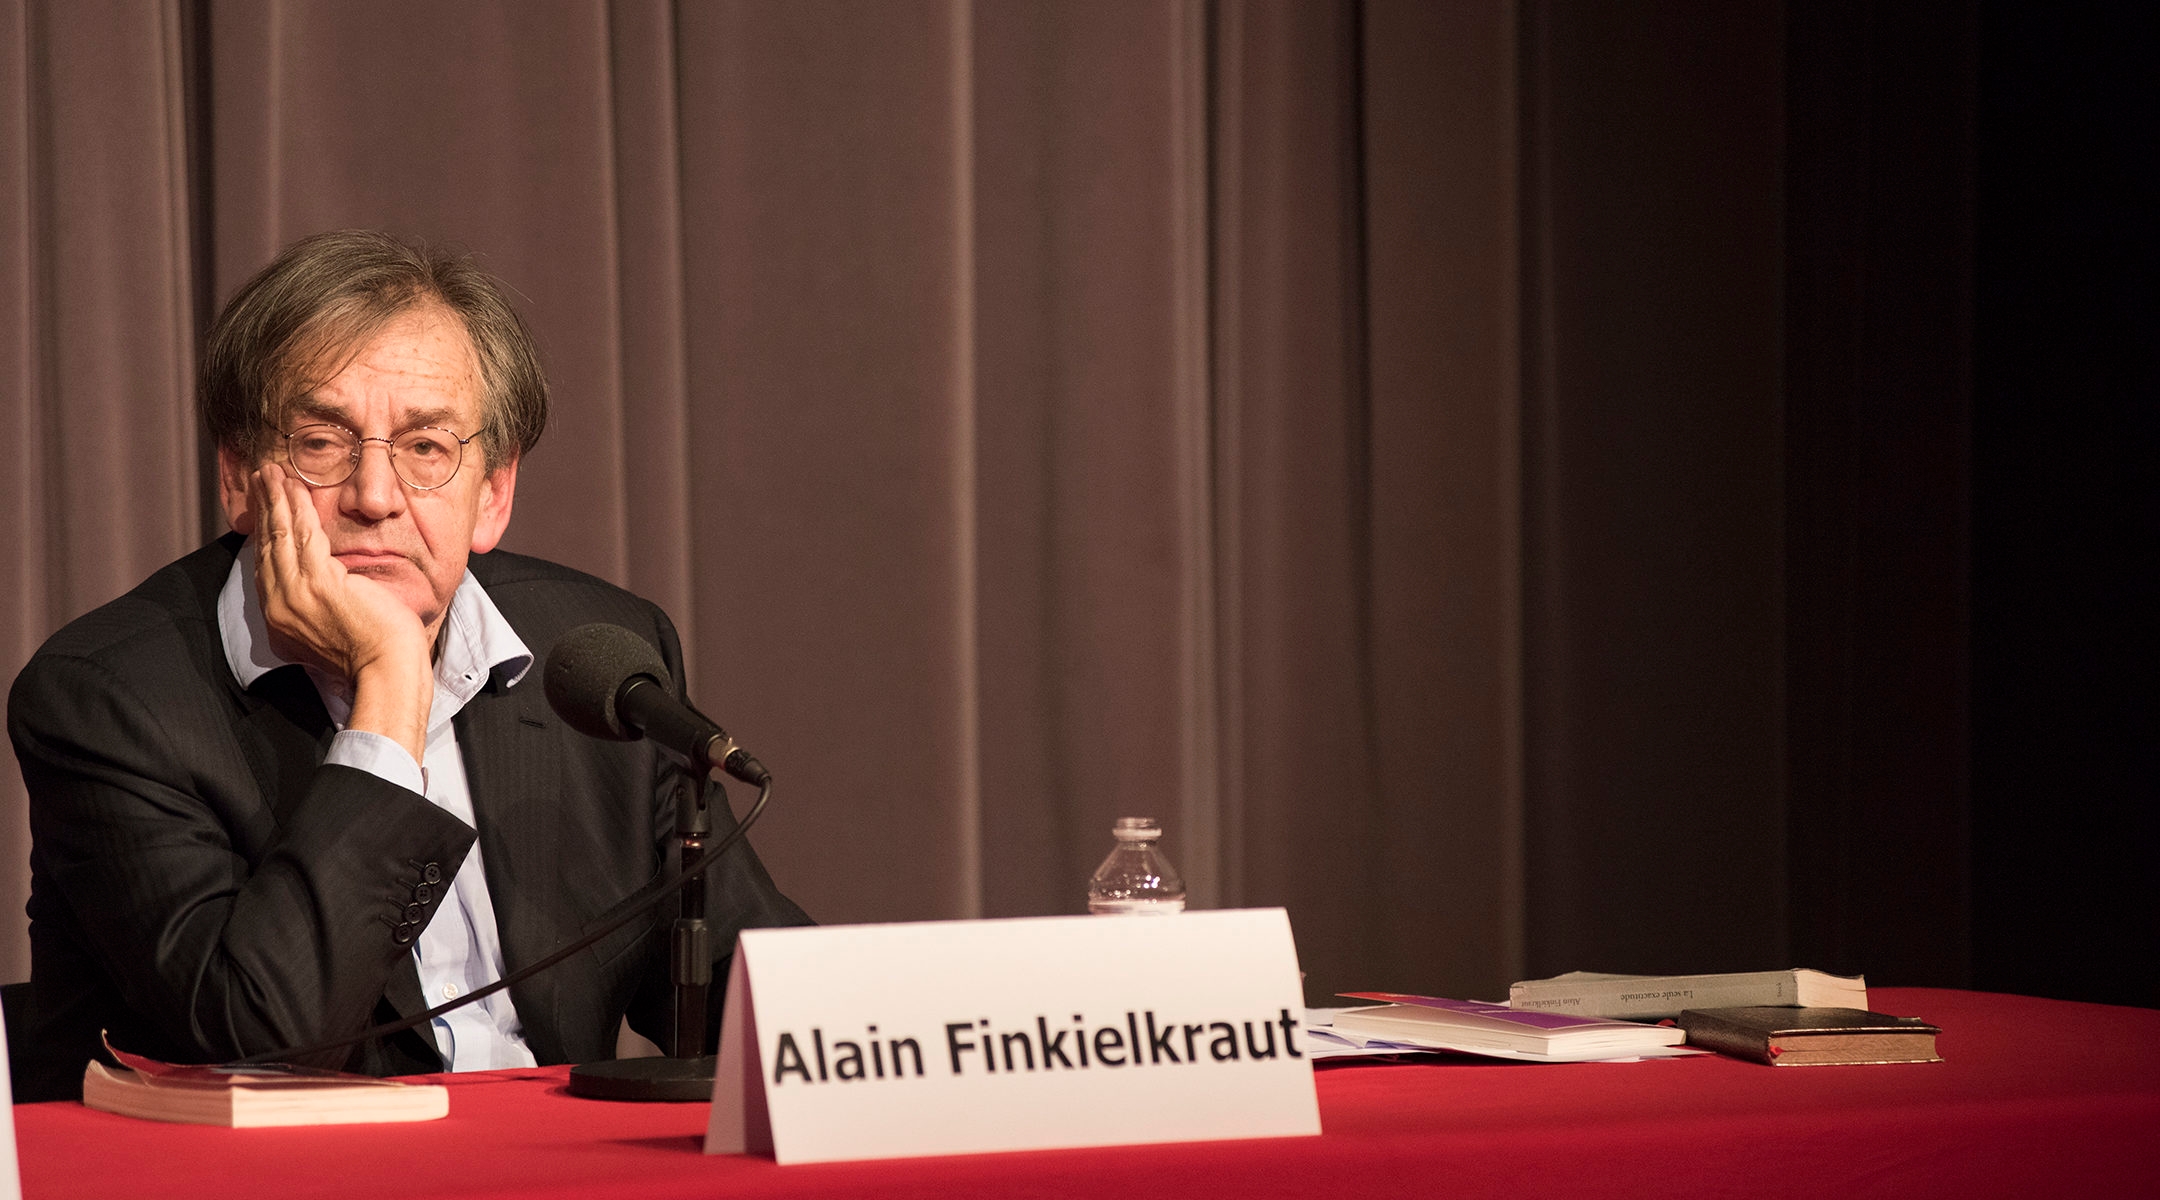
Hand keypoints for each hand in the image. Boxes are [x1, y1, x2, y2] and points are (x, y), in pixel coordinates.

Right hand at [251, 463, 431, 760]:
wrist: (388, 671)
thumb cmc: (376, 654)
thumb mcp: (335, 629)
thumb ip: (322, 607)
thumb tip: (331, 586)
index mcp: (281, 620)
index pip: (267, 567)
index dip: (264, 533)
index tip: (264, 508)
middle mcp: (279, 608)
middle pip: (266, 546)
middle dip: (263, 508)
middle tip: (261, 478)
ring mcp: (296, 595)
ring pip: (279, 535)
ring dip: (275, 499)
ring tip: (272, 473)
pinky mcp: (319, 583)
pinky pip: (302, 535)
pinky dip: (296, 508)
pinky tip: (294, 487)